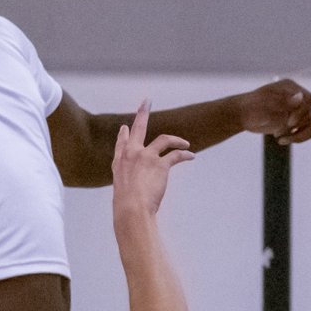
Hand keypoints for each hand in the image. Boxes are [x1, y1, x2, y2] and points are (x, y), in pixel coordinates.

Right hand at [111, 102, 191, 220]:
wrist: (131, 209)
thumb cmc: (126, 208)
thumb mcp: (122, 193)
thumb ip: (128, 188)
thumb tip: (130, 199)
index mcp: (119, 162)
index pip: (121, 143)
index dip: (124, 135)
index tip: (125, 127)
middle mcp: (131, 154)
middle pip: (138, 128)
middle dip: (143, 113)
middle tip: (147, 101)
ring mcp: (145, 156)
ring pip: (163, 139)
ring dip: (176, 139)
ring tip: (185, 142)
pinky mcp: (160, 164)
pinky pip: (176, 155)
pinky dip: (185, 154)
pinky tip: (191, 156)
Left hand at [239, 79, 310, 142]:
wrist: (243, 115)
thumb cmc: (251, 106)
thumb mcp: (264, 102)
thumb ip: (282, 101)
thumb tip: (300, 97)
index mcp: (290, 87)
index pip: (308, 99)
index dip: (302, 112)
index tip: (290, 123)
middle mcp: (297, 97)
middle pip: (310, 114)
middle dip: (296, 126)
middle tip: (277, 132)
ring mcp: (298, 110)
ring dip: (299, 135)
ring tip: (282, 139)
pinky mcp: (297, 122)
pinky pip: (310, 131)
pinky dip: (300, 138)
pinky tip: (284, 140)